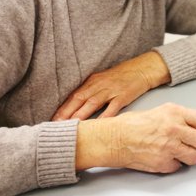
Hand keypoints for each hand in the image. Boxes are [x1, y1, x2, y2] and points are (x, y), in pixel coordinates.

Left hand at [52, 52, 170, 120]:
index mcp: (92, 81)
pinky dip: (104, 117)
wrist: (143, 69)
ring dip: (80, 115)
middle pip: (79, 99)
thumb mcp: (103, 81)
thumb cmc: (122, 77)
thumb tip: (76, 108)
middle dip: (66, 113)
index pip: (73, 96)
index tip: (53, 120)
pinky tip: (98, 125)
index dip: (62, 108)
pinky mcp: (123, 95)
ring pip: (92, 103)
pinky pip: (112, 107)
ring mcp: (111, 90)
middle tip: (56, 125)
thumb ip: (91, 92)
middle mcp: (99, 85)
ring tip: (71, 126)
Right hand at [76, 102, 195, 172]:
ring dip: (191, 157)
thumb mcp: (159, 111)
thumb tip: (192, 127)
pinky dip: (174, 164)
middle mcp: (174, 128)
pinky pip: (178, 166)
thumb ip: (178, 118)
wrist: (114, 139)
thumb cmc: (131, 124)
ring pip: (195, 157)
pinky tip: (165, 158)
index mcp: (175, 112)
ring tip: (183, 155)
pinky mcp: (162, 163)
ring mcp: (169, 147)